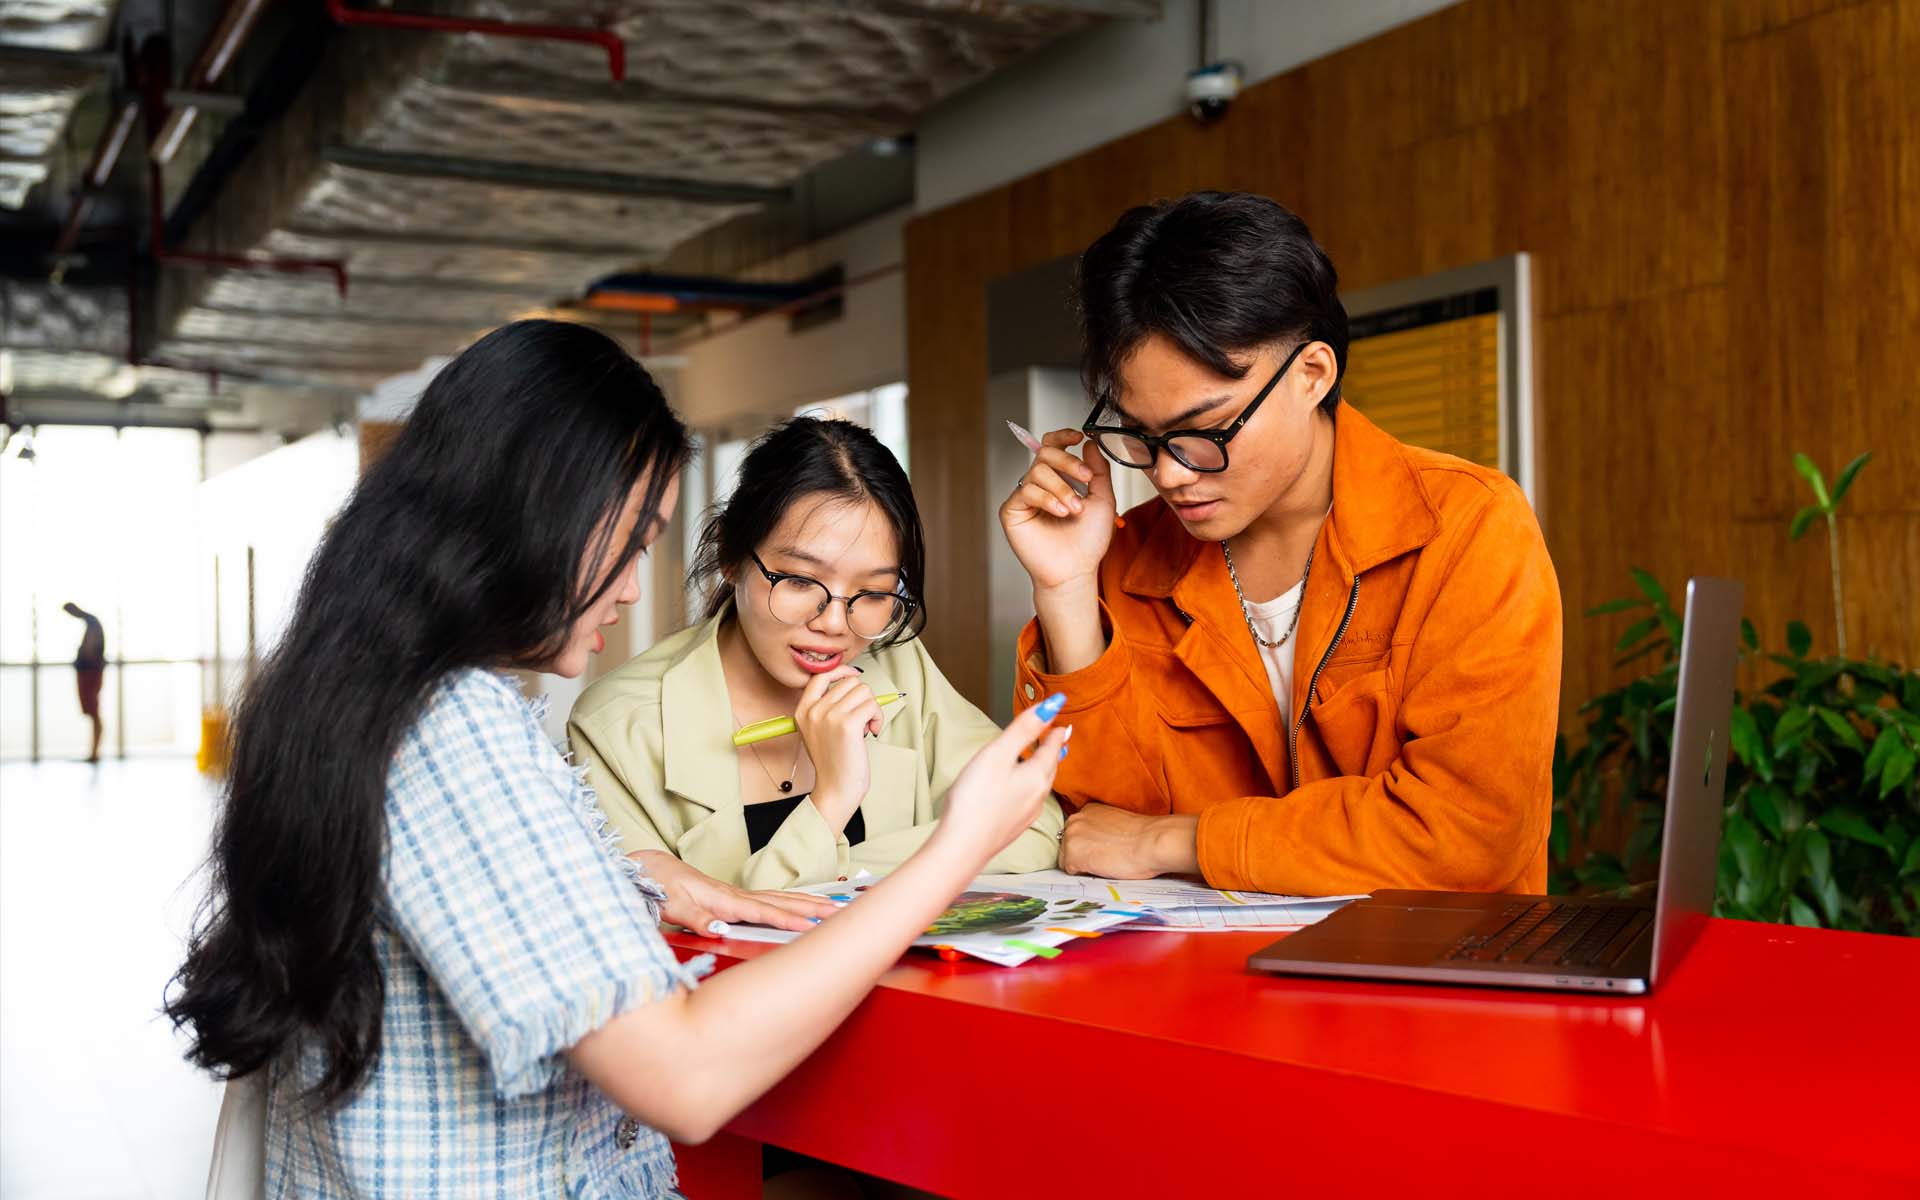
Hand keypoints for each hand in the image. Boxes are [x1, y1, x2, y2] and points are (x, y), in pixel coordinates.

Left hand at [630, 850, 839, 935]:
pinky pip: (772, 900)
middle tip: (842, 912)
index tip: (812, 926)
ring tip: (834, 907)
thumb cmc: (660, 886)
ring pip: (780, 898)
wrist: (650, 870)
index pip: (763, 911)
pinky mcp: (735, 898)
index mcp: (725, 900)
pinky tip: (803, 905)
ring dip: (808, 903)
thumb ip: (696, 918)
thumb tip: (718, 930)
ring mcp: (738, 896)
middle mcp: (736, 896)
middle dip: (812, 907)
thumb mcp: (672, 906)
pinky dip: (792, 902)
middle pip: (782, 901)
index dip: (788, 920)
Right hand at [793, 665, 882, 824]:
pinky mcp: (848, 724)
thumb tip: (853, 681)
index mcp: (803, 710)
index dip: (841, 671)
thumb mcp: (818, 730)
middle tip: (862, 719)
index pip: (820, 675)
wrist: (836, 788)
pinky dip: (878, 718)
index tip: (854, 676)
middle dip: (863, 698)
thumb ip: (827, 707)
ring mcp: (830, 716)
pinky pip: (873, 705)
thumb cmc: (834, 762)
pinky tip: (872, 732)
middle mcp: (814, 710)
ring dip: (872, 708)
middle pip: (850, 682)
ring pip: (864, 691)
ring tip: (866, 727)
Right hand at [928, 696, 1070, 867]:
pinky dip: (1030, 786)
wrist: (962, 847)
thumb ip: (1024, 729)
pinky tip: (1020, 790)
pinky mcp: (1013, 826)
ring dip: (1043, 769)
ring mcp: (1026, 814)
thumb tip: (1052, 706)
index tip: (1058, 720)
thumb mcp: (998, 753)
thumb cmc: (975, 800)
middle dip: (1052, 750)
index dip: (1053, 730)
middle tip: (1055, 737)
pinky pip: (1029, 800)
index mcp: (1036, 776)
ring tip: (1042, 760)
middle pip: (1050, 767)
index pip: (1052, 747)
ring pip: (1041, 785)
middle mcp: (1037, 796)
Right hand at [998, 430, 1116, 593]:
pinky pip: (1027, 491)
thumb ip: (1098, 470)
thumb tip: (1089, 444)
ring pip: (1037, 471)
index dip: (1063, 436)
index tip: (1078, 437)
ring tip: (1074, 509)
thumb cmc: (1088, 540)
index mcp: (1058, 479)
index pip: (1052, 446)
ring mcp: (1024, 497)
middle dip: (1068, 462)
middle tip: (1085, 479)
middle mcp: (1039, 485)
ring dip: (1061, 487)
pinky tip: (1060, 513)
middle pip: (1045, 452)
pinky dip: (1047, 499)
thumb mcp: (1102, 498)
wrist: (1077, 569)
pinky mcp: (1012, 510)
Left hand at [1059, 804, 1198, 879]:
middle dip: (1081, 854)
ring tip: (1105, 864)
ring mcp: (1071, 837)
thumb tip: (1096, 844)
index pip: (1076, 833)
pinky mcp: (1072, 855)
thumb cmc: (1144, 835)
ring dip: (1082, 864)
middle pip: (1067, 845)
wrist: (1151, 842)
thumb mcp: (1116, 823)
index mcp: (1088, 809)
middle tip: (1104, 859)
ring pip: (1066, 859)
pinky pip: (1070, 871)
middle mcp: (1075, 819)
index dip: (1088, 845)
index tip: (1100, 850)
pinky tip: (1102, 869)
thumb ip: (1100, 829)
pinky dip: (1083, 874)